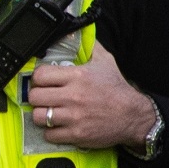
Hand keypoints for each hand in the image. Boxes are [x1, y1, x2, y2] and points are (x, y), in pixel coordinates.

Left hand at [25, 44, 156, 150]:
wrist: (133, 116)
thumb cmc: (117, 89)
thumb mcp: (105, 61)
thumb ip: (89, 47)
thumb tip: (77, 33)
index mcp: (77, 76)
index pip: (40, 75)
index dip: (38, 79)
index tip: (42, 82)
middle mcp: (73, 96)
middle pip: (34, 97)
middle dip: (36, 97)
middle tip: (43, 98)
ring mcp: (74, 117)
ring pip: (38, 116)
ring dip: (41, 115)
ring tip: (48, 112)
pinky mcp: (76, 134)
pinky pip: (49, 135)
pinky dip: (51, 132)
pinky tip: (58, 126)